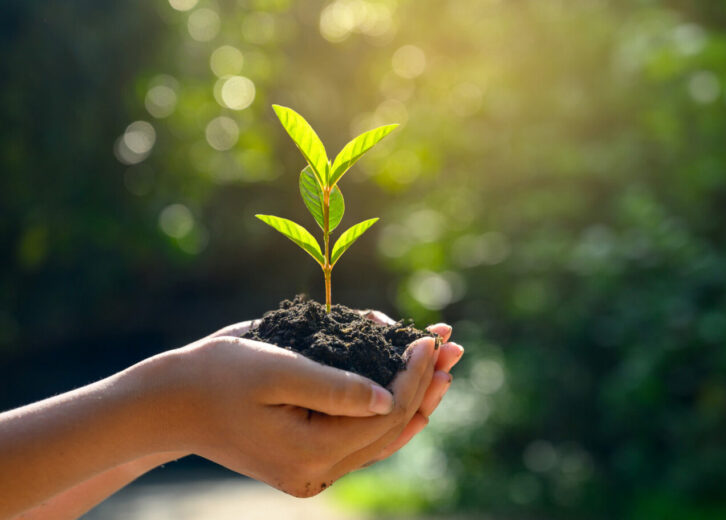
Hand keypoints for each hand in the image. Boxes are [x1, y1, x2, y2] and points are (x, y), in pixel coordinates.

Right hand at [161, 327, 438, 496]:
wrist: (173, 404)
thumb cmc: (218, 375)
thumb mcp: (274, 369)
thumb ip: (333, 386)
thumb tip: (389, 397)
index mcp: (309, 452)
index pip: (385, 414)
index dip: (414, 376)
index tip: (428, 339)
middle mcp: (317, 471)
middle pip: (391, 428)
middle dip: (425, 385)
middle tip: (452, 347)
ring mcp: (313, 470)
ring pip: (381, 436)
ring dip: (414, 397)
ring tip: (442, 365)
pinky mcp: (308, 459)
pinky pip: (360, 437)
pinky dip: (386, 408)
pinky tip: (408, 386)